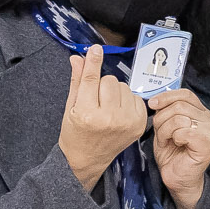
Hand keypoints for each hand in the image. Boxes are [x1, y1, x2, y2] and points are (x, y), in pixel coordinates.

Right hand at [58, 45, 149, 190]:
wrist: (86, 159)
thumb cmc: (75, 133)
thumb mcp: (70, 107)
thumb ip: (77, 81)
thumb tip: (78, 58)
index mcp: (87, 114)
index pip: (91, 80)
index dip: (93, 63)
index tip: (95, 49)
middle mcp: (109, 118)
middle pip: (109, 80)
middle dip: (101, 85)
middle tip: (94, 100)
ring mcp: (127, 122)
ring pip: (124, 87)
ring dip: (115, 92)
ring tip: (105, 107)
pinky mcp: (139, 125)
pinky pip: (135, 97)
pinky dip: (127, 100)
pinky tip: (117, 111)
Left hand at [149, 88, 209, 208]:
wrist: (177, 179)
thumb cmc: (172, 155)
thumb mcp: (165, 128)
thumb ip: (165, 112)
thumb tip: (156, 100)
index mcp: (200, 113)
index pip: (186, 94)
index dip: (167, 96)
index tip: (153, 104)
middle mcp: (209, 120)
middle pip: (179, 105)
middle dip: (162, 119)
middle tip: (161, 134)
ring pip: (179, 117)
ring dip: (166, 130)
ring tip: (168, 141)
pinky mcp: (207, 143)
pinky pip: (183, 131)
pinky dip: (173, 138)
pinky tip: (176, 145)